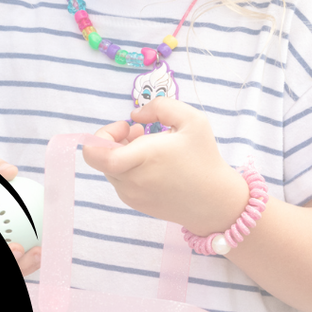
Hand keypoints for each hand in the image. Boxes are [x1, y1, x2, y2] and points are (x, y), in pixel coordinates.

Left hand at [81, 97, 248, 234]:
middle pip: (101, 156)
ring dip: (121, 153)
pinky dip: (127, 168)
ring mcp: (131, 195)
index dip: (101, 135)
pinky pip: (119, 180)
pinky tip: (151, 163)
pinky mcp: (134, 204)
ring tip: (148, 146)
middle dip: (114, 139)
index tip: (125, 127)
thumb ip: (160, 107)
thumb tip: (134, 116)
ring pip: (109, 168)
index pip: (95, 154)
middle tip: (137, 131)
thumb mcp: (192, 120)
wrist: (216, 203)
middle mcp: (132, 180)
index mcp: (143, 159)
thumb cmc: (204, 159)